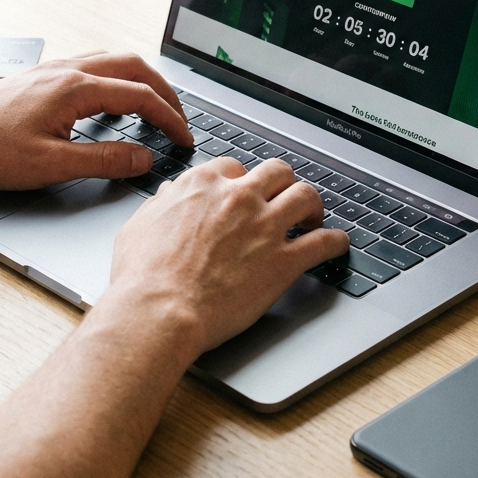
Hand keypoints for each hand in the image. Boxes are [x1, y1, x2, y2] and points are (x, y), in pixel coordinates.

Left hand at [0, 52, 193, 190]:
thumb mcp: (51, 166)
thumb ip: (104, 160)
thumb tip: (143, 158)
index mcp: (75, 89)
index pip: (140, 96)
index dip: (169, 119)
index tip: (183, 139)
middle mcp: (68, 70)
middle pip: (134, 66)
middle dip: (164, 92)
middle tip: (179, 119)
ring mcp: (54, 69)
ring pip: (114, 60)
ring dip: (142, 80)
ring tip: (155, 106)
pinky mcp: (42, 76)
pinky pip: (93, 65)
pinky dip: (117, 78)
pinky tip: (112, 99)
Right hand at [107, 157, 350, 354]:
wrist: (159, 309)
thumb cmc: (143, 275)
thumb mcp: (140, 225)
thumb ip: (162, 205)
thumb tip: (170, 195)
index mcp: (204, 185)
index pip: (235, 168)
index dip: (242, 182)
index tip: (244, 195)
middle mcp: (239, 198)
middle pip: (276, 172)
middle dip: (282, 184)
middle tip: (283, 198)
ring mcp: (265, 227)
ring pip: (306, 196)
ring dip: (313, 205)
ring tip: (313, 216)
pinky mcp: (283, 261)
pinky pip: (323, 242)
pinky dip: (336, 241)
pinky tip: (337, 244)